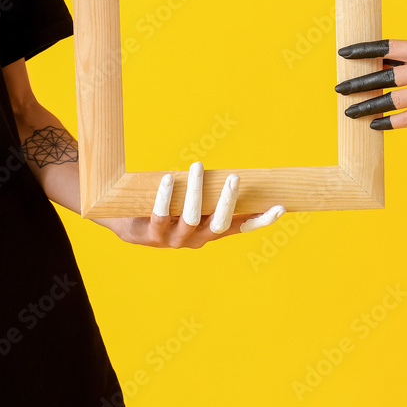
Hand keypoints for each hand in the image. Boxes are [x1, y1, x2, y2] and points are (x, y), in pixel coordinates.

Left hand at [96, 162, 286, 248]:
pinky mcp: (151, 234)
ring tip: (198, 166)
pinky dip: (165, 196)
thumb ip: (210, 193)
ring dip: (195, 191)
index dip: (260, 221)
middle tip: (234, 177)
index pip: (241, 228)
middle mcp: (197, 239)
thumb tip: (232, 170)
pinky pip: (160, 216)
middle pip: (218, 224)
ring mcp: (174, 240)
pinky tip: (169, 178)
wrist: (126, 223)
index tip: (279, 207)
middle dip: (227, 201)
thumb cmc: (167, 207)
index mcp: (210, 232)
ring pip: (190, 218)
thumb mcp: (192, 202)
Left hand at [335, 38, 406, 132]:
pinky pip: (404, 119)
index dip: (363, 51)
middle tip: (340, 88)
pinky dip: (385, 122)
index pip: (388, 47)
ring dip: (366, 106)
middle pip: (384, 75)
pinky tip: (373, 124)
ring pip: (390, 100)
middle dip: (358, 83)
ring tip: (350, 110)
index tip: (344, 55)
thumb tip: (375, 65)